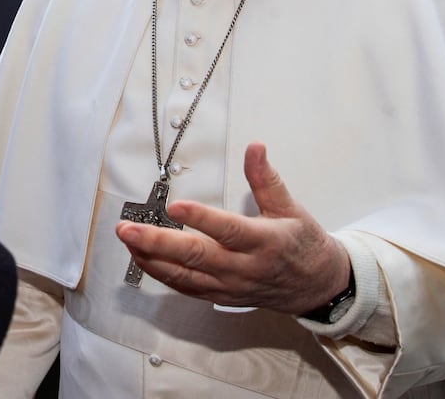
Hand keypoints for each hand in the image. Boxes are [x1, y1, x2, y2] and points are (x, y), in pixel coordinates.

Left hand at [115, 142, 350, 314]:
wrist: (316, 287)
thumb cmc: (303, 245)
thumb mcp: (290, 207)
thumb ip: (266, 178)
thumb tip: (255, 148)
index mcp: (263, 242)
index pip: (228, 230)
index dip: (201, 219)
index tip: (175, 206)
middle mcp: (243, 268)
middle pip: (196, 257)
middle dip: (158, 243)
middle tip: (128, 229)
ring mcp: (229, 285)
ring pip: (184, 276)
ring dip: (151, 258)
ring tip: (128, 240)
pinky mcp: (220, 296)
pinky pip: (185, 287)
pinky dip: (161, 273)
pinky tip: (142, 257)